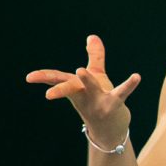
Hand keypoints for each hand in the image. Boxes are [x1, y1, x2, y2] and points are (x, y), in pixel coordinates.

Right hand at [26, 33, 142, 142]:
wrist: (111, 129)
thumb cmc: (100, 100)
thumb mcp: (97, 76)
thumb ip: (95, 56)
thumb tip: (92, 36)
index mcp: (76, 88)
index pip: (58, 80)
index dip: (43, 77)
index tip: (29, 77)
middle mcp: (84, 95)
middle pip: (69, 88)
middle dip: (60, 88)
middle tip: (49, 94)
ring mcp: (98, 102)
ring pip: (92, 89)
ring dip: (87, 81)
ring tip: (81, 70)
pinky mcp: (114, 104)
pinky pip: (122, 92)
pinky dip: (129, 84)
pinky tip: (136, 76)